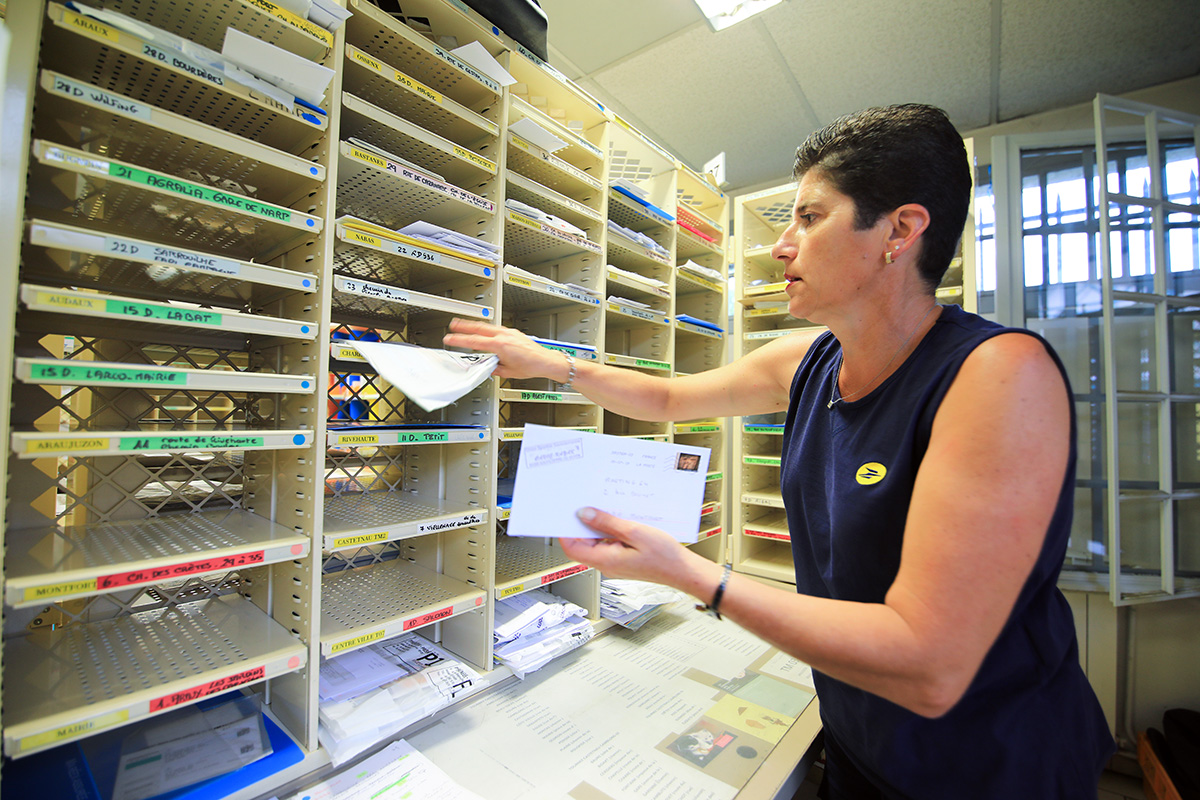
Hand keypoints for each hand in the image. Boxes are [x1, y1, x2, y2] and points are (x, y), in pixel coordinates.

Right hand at [443, 318, 567, 380]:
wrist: (545, 361)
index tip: (450, 338)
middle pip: (479, 328)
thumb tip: (485, 366)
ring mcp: (509, 332)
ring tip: (465, 325)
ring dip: (474, 325)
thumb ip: (493, 368)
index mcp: (500, 346)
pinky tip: (484, 331)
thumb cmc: (531, 366)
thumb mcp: (507, 372)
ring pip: (487, 326)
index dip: (460, 340)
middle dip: (464, 325)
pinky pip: (496, 328)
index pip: (474, 341)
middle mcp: (504, 336)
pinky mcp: (513, 332)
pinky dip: (487, 329)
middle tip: (453, 324)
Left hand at [562, 507, 710, 590]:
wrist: (683, 571)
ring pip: (597, 543)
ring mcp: (615, 563)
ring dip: (599, 526)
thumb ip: (607, 523)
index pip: (572, 548)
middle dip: (583, 524)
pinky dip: (611, 531)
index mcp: (605, 560)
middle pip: (583, 544)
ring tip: (607, 510)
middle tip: (587, 505)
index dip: (565, 531)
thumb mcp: (635, 532)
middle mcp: (607, 564)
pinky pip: (610, 544)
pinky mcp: (624, 559)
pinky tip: (621, 520)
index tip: (565, 514)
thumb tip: (584, 514)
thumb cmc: (665, 557)